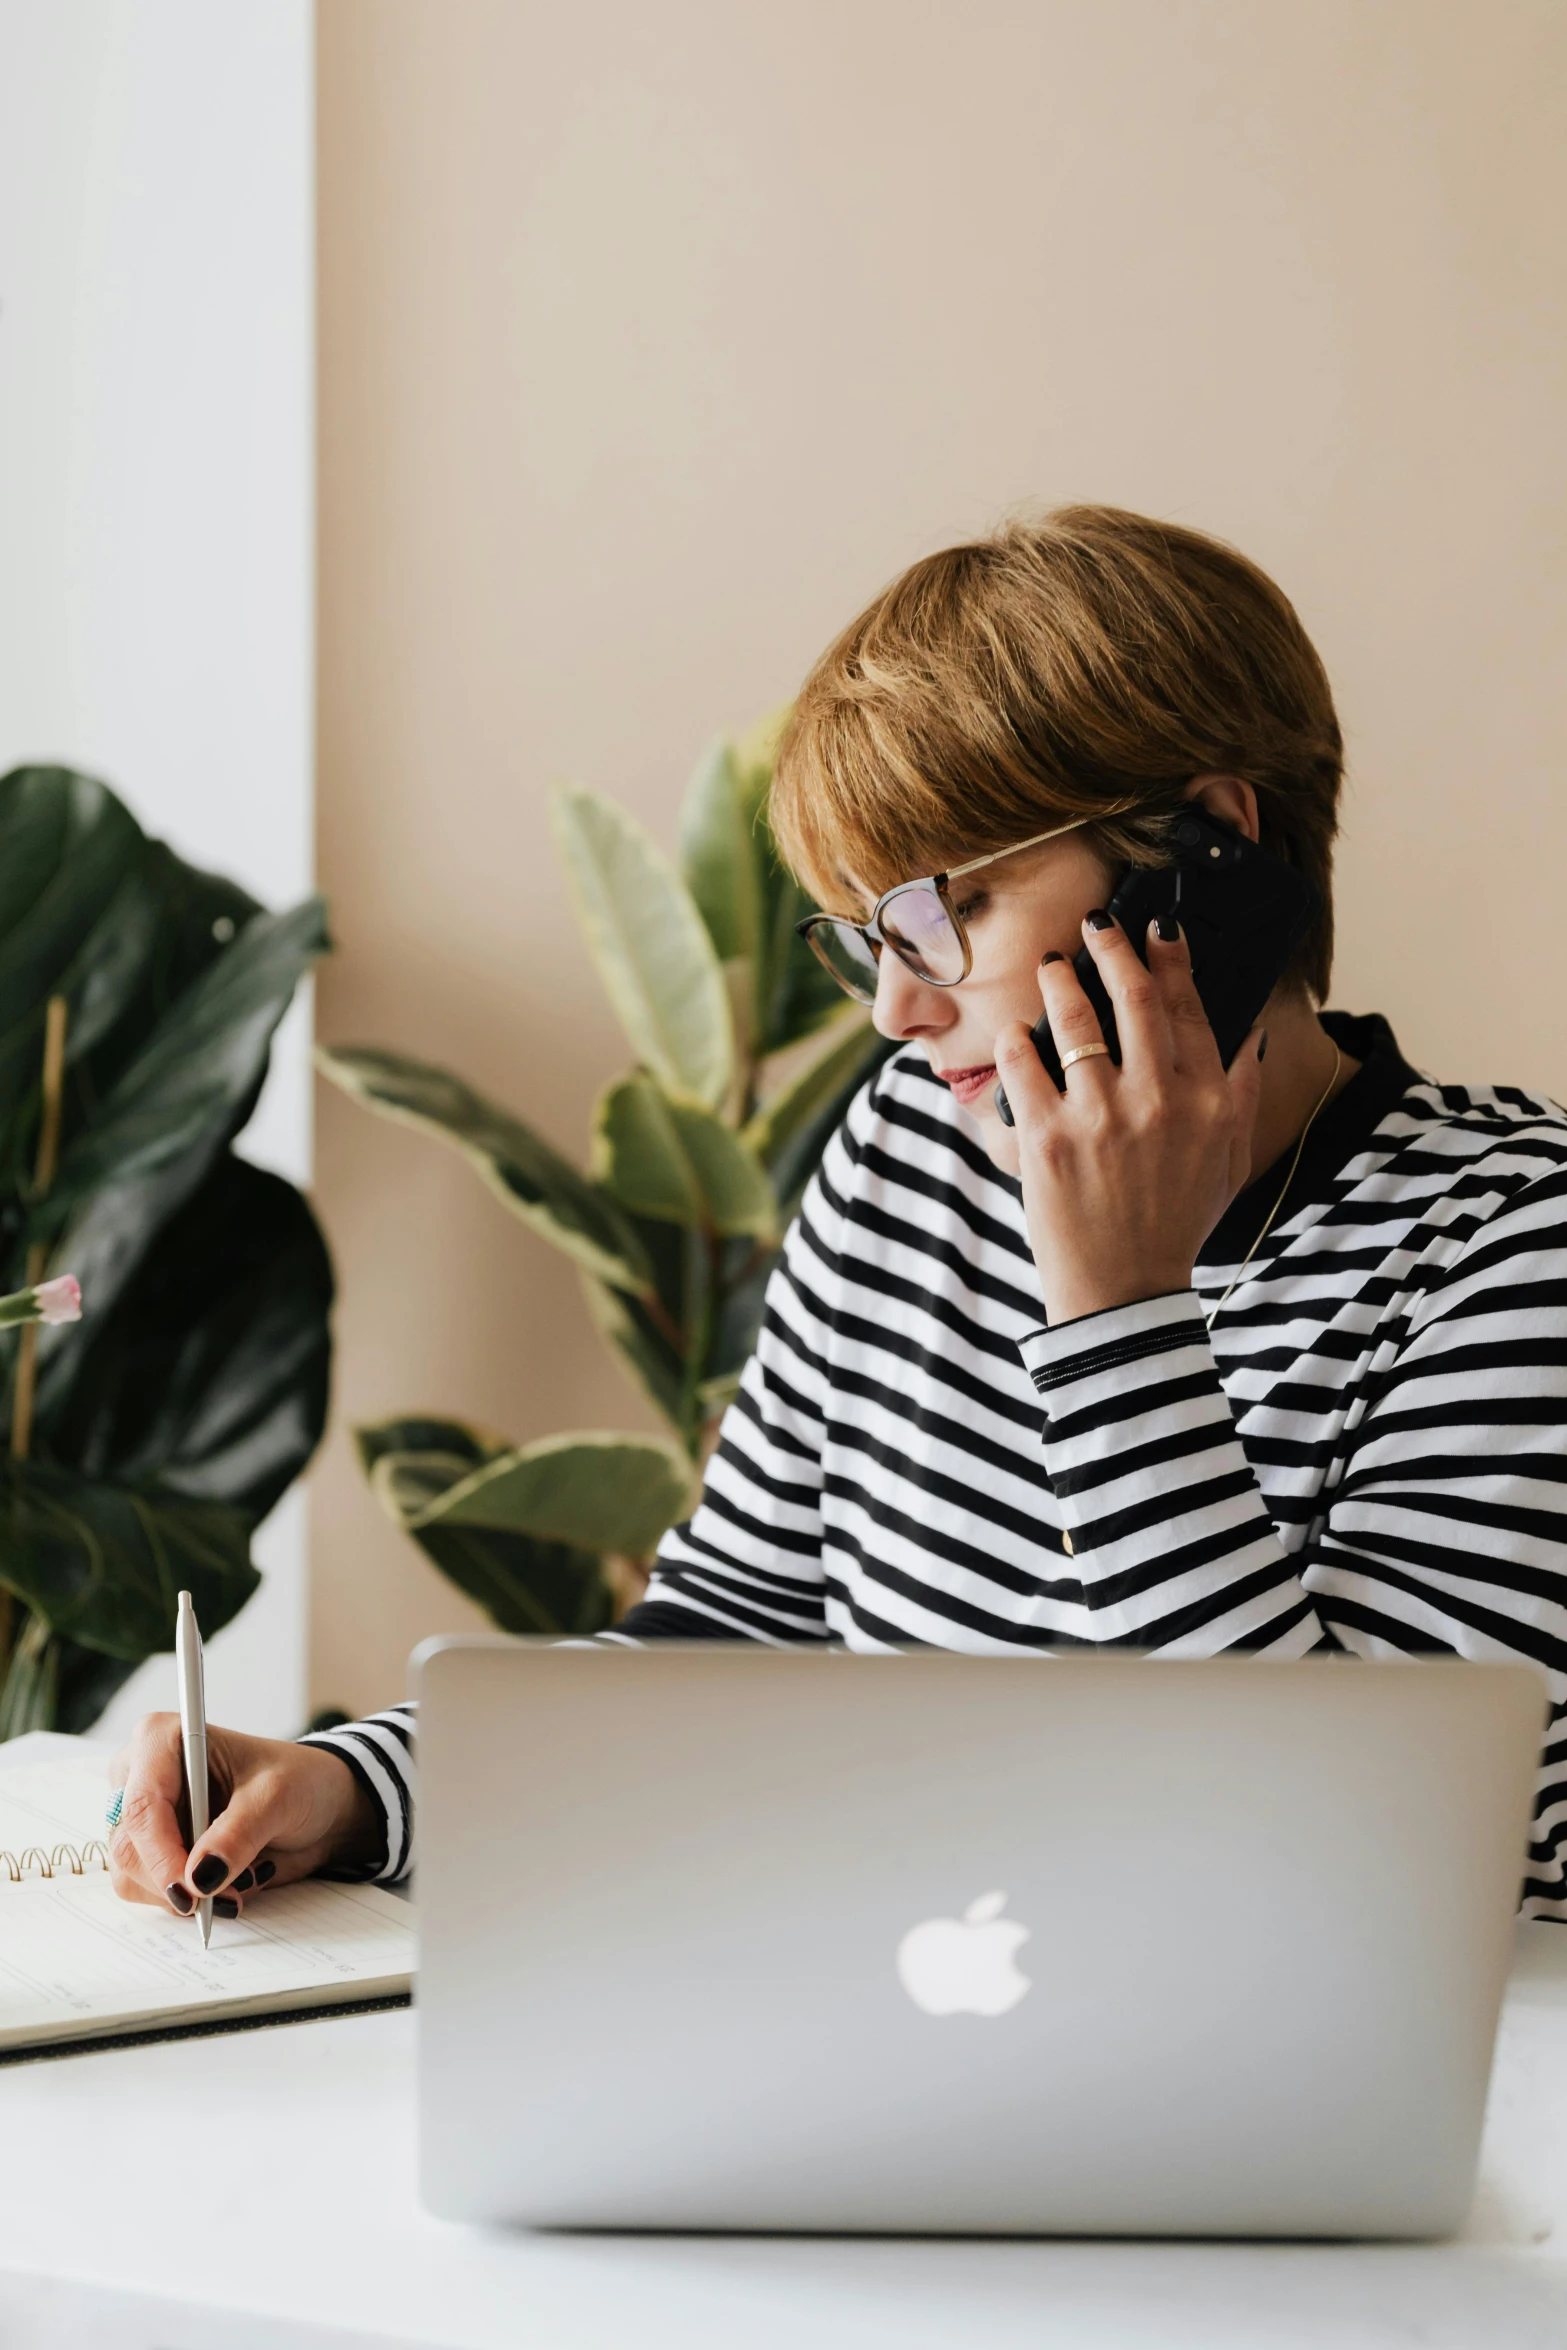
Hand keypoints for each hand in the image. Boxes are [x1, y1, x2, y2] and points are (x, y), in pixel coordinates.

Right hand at [105, 1714, 379, 1916]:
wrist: (317, 1803)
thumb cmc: (297, 1780)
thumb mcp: (277, 1797)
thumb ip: (239, 1833)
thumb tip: (199, 1876)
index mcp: (163, 1739)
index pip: (142, 1804)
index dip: (161, 1853)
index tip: (192, 1889)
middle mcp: (141, 1775)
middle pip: (129, 1846)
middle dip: (178, 1880)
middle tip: (230, 1892)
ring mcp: (143, 1816)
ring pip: (131, 1875)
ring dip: (185, 1893)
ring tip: (240, 1880)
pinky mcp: (151, 1849)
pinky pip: (146, 1891)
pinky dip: (187, 1898)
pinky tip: (227, 1883)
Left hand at [994, 911, 1263, 1325]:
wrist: (1124, 1291)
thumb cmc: (1176, 1223)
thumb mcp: (1230, 1161)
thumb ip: (1243, 1095)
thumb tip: (1249, 1035)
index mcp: (1208, 1102)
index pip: (1189, 1008)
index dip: (1172, 957)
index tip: (1158, 926)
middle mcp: (1159, 1101)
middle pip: (1135, 996)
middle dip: (1112, 947)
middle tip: (1095, 924)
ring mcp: (1100, 1117)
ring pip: (1075, 1020)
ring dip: (1059, 980)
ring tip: (1050, 965)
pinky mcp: (1047, 1138)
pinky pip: (1023, 1063)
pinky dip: (1016, 1039)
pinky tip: (1015, 1031)